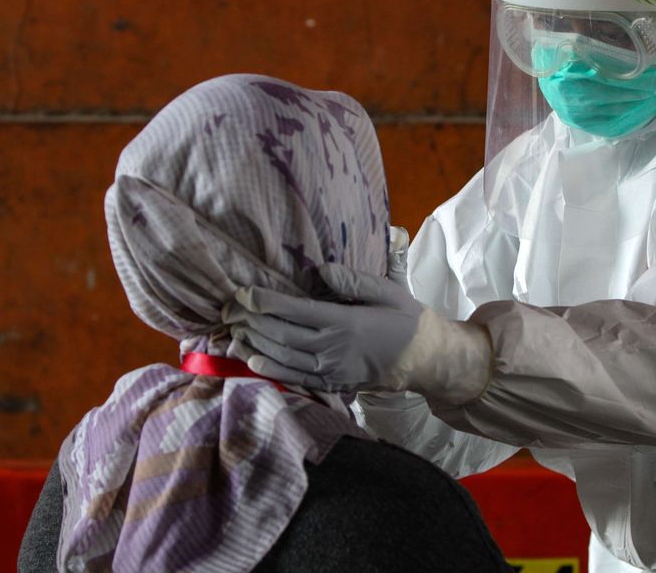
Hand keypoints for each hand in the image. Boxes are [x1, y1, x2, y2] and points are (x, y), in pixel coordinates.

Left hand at [238, 263, 423, 391]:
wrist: (427, 360)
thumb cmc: (407, 320)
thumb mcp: (389, 291)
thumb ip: (354, 281)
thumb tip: (322, 269)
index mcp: (345, 322)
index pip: (294, 310)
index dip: (264, 301)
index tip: (242, 293)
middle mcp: (333, 349)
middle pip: (281, 335)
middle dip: (252, 322)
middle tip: (229, 311)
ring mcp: (332, 371)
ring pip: (284, 359)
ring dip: (255, 346)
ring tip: (233, 333)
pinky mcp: (334, 386)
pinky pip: (296, 379)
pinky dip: (272, 371)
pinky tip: (254, 361)